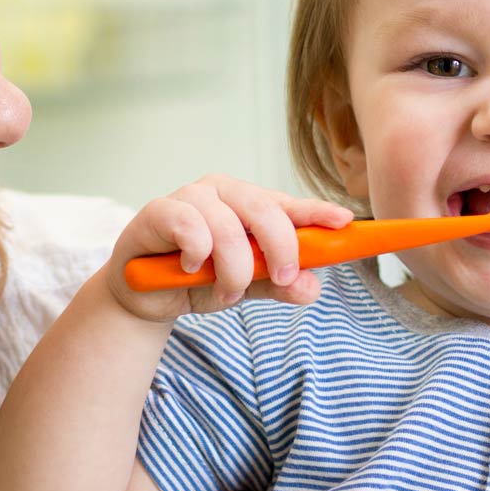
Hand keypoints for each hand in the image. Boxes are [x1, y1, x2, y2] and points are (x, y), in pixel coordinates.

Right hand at [104, 174, 351, 322]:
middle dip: (281, 248)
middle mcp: (223, 192)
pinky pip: (189, 226)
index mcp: (249, 205)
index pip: (288, 205)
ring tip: (225, 291)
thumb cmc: (196, 281)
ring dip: (233, 269)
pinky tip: (192, 267)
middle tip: (283, 278)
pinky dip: (198, 253)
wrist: (145, 297)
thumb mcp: (244, 287)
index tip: (344, 222)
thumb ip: (276, 284)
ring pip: (228, 227)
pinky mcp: (159, 209)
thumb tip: (312, 287)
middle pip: (264, 210)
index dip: (317, 211)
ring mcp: (191, 197)